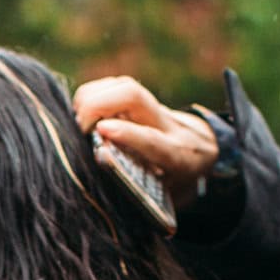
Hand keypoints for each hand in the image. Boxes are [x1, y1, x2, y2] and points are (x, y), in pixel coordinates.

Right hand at [70, 76, 218, 210]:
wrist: (201, 151)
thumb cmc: (178, 181)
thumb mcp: (168, 194)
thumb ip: (142, 191)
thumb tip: (107, 176)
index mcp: (178, 156)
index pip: (153, 140)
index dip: (127, 134)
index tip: (102, 131)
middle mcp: (168, 126)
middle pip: (134, 95)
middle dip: (98, 103)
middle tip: (80, 127)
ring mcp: (155, 107)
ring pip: (123, 86)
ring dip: (92, 97)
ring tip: (79, 120)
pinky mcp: (141, 98)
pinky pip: (115, 85)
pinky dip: (92, 95)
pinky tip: (83, 111)